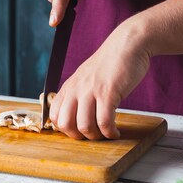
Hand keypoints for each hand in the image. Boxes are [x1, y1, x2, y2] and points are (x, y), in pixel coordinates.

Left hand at [49, 22, 151, 139]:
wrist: (127, 45)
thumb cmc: (110, 63)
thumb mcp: (86, 77)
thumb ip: (77, 94)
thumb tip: (73, 116)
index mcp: (69, 86)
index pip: (54, 116)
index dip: (65, 129)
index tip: (79, 131)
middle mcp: (76, 89)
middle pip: (66, 124)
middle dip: (79, 137)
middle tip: (92, 136)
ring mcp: (91, 91)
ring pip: (85, 126)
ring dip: (96, 137)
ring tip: (106, 134)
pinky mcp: (108, 93)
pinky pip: (105, 122)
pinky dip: (110, 133)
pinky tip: (115, 132)